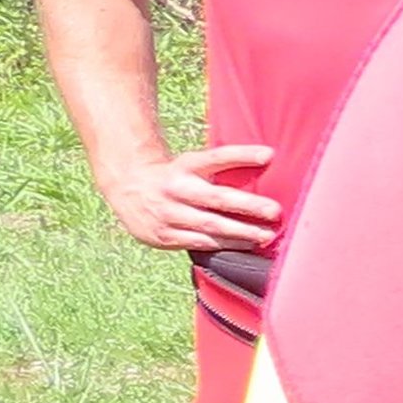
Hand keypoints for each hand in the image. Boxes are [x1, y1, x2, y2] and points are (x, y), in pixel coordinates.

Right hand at [97, 141, 276, 253]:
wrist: (128, 187)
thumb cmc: (175, 176)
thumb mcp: (196, 163)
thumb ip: (229, 161)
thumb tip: (270, 155)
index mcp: (186, 166)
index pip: (216, 158)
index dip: (243, 155)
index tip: (269, 155)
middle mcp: (176, 188)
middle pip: (217, 198)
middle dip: (248, 206)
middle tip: (275, 212)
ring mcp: (167, 213)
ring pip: (209, 226)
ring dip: (240, 233)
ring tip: (265, 236)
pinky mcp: (161, 235)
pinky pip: (198, 243)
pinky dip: (223, 246)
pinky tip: (243, 246)